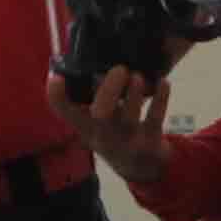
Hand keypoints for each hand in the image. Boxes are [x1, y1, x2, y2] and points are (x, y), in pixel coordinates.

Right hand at [59, 63, 169, 184]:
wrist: (140, 167)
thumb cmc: (114, 132)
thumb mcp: (97, 120)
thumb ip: (93, 94)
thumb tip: (96, 53)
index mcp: (85, 125)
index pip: (64, 111)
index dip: (56, 95)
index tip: (57, 77)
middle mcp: (102, 134)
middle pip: (100, 116)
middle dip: (109, 91)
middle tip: (119, 69)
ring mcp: (126, 141)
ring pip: (128, 120)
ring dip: (134, 95)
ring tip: (138, 76)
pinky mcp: (149, 143)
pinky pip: (155, 120)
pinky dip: (161, 100)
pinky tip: (163, 82)